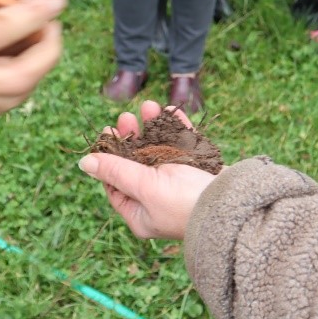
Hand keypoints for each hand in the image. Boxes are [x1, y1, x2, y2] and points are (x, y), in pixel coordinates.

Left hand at [79, 101, 216, 239]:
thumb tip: (85, 163)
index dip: (109, 158)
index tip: (107, 134)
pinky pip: (183, 145)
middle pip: (137, 165)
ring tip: (149, 105)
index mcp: (140, 213)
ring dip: (153, 127)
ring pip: (160, 151)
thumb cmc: (183, 203)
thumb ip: (116, 170)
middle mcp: (157, 200)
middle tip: (126, 117)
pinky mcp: (198, 170)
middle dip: (131, 138)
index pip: (115, 185)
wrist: (233, 206)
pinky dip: (176, 128)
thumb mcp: (143, 186)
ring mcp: (179, 185)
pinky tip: (170, 111)